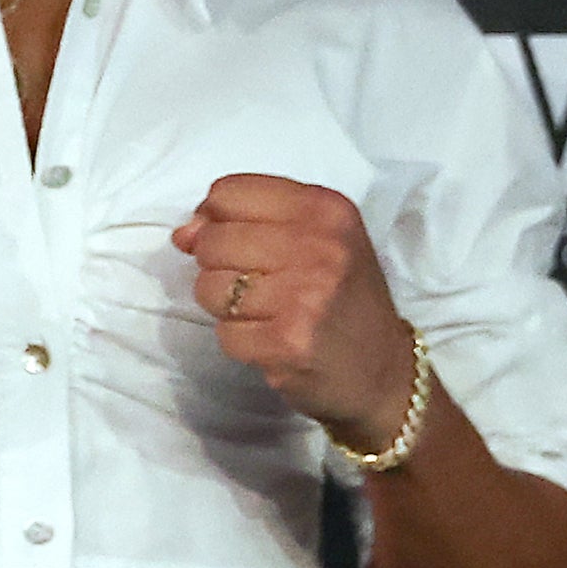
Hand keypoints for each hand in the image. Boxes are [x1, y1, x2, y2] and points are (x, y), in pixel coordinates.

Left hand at [173, 174, 418, 446]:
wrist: (384, 375)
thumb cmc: (340, 298)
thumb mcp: (311, 241)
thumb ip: (244, 222)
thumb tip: (183, 233)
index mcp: (325, 209)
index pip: (227, 192)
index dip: (216, 220)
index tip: (238, 242)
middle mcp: (320, 246)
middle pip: (211, 240)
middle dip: (219, 268)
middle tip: (260, 288)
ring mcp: (305, 296)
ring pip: (209, 287)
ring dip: (227, 308)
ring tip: (267, 315)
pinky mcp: (288, 342)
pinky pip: (224, 333)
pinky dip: (240, 341)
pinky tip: (273, 342)